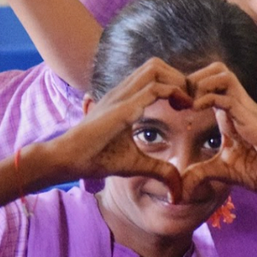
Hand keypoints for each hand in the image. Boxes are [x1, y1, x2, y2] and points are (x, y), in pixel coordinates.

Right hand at [46, 57, 188, 196]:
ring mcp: (122, 96)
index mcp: (125, 98)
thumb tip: (177, 191)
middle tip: (189, 102)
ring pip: (156, 68)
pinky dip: (174, 94)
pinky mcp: (123, 108)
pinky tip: (182, 111)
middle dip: (179, 78)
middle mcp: (123, 91)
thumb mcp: (136, 164)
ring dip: (177, 82)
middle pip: (156, 64)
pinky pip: (155, 89)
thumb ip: (159, 170)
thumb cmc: (96, 158)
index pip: (154, 74)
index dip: (174, 84)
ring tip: (186, 104)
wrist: (67, 159)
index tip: (185, 107)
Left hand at [179, 62, 256, 204]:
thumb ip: (199, 173)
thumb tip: (179, 186)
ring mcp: (248, 111)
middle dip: (195, 78)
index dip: (191, 86)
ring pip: (224, 75)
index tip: (177, 104)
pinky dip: (208, 98)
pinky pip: (229, 98)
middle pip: (218, 69)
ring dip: (201, 83)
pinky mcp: (252, 122)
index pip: (212, 81)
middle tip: (181, 99)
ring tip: (189, 103)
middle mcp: (241, 105)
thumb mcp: (220, 171)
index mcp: (232, 112)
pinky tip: (196, 110)